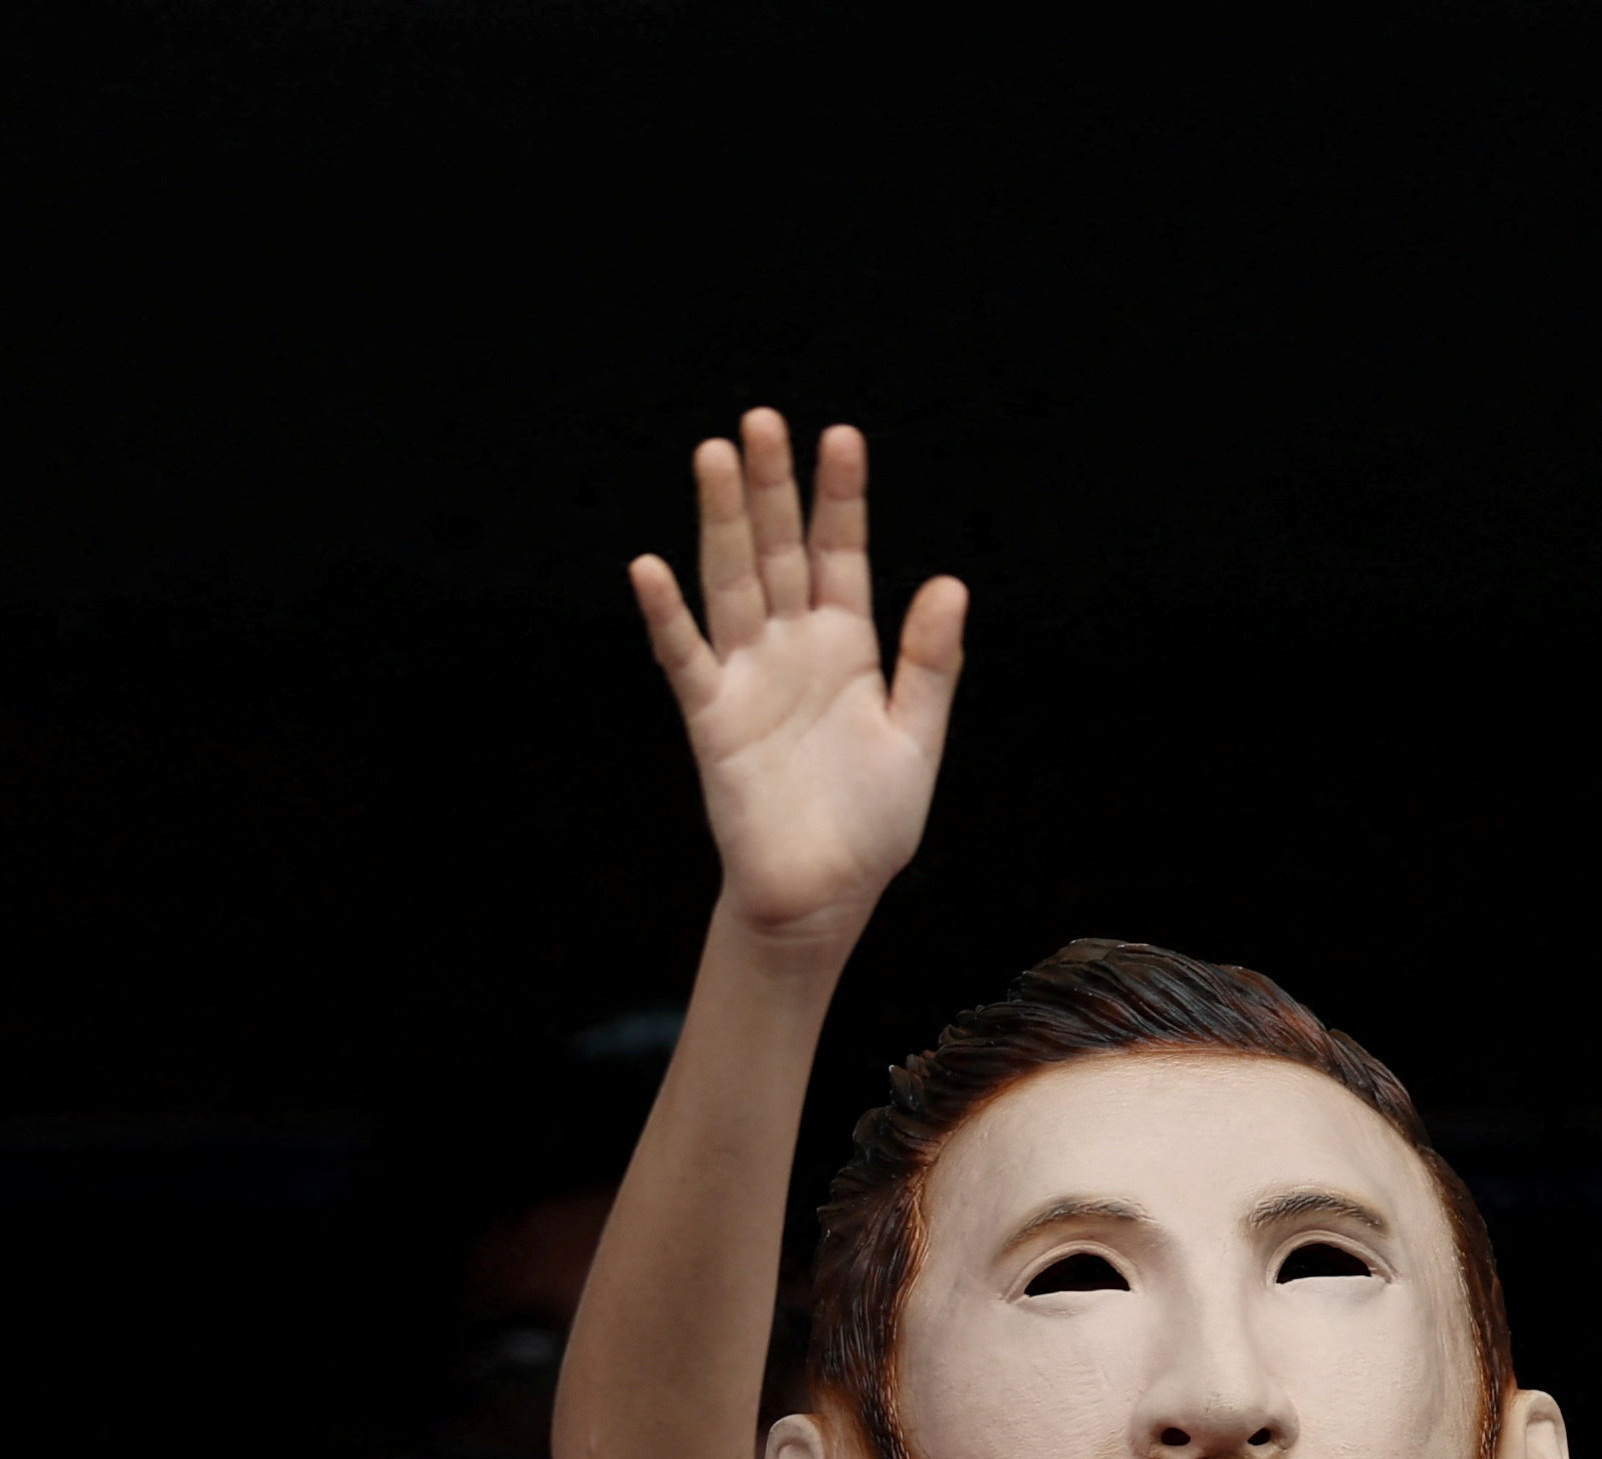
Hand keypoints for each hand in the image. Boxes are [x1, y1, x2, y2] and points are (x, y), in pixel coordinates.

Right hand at [634, 411, 968, 954]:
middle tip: (762, 420)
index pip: (841, 555)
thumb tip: (949, 583)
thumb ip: (929, 662)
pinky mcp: (714, 720)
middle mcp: (792, 648)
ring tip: (715, 457)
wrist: (826, 896)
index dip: (840, 499)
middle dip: (773, 487)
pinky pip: (686, 661)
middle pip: (779, 552)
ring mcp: (749, 677)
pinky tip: (652, 570)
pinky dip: (668, 618)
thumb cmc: (872, 823)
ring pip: (731, 584)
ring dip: (722, 523)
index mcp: (848, 647)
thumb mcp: (916, 737)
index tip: (841, 436)